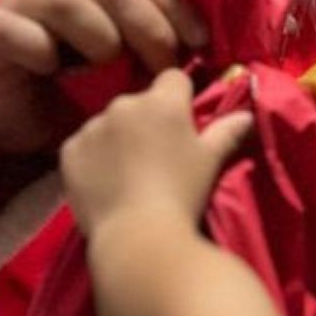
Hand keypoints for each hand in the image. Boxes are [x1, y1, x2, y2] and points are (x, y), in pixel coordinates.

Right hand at [0, 0, 207, 154]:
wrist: (17, 122)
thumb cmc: (79, 88)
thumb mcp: (130, 63)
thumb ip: (160, 44)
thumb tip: (211, 48)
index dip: (176, 3)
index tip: (203, 42)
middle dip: (150, 25)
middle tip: (167, 65)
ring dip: (101, 37)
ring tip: (108, 67)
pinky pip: (21, 32)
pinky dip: (44, 52)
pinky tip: (53, 71)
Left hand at [60, 69, 252, 238]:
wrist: (138, 236)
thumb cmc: (183, 193)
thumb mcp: (211, 160)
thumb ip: (227, 131)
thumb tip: (246, 115)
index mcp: (163, 101)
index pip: (173, 78)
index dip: (180, 98)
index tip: (183, 124)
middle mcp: (125, 104)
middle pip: (139, 101)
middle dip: (147, 119)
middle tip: (156, 154)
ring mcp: (93, 126)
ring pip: (109, 122)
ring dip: (118, 137)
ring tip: (127, 172)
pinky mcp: (69, 150)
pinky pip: (84, 144)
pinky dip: (93, 157)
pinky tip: (104, 181)